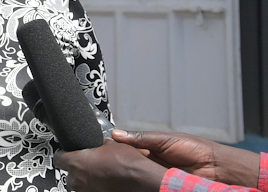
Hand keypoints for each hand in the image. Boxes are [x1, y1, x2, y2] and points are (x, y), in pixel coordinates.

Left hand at [54, 138, 166, 191]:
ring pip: (80, 184)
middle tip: (91, 163)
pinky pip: (91, 190)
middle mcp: (78, 180)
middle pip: (70, 172)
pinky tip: (106, 182)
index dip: (64, 153)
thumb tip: (102, 142)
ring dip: (87, 179)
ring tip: (102, 173)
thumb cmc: (127, 164)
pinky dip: (96, 187)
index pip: (58, 157)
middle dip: (78, 168)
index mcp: (76, 162)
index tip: (67, 152)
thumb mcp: (111, 144)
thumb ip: (100, 144)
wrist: (143, 181)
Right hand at [113, 130, 259, 186]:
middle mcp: (151, 163)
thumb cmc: (196, 149)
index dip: (118, 149)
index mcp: (151, 148)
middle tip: (110, 162)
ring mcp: (155, 175)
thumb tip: (117, 134)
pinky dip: (140, 184)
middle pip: (130, 163)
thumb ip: (142, 138)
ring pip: (137, 175)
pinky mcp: (160, 185)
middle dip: (122, 162)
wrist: (216, 168)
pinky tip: (131, 182)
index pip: (128, 148)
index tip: (104, 148)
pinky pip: (146, 184)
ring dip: (130, 174)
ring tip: (118, 173)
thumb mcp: (165, 139)